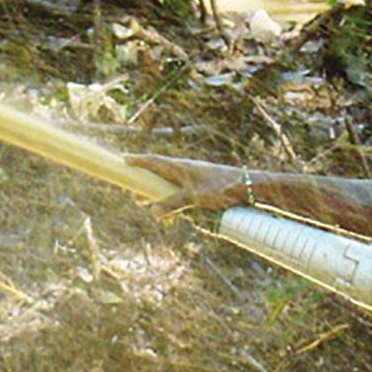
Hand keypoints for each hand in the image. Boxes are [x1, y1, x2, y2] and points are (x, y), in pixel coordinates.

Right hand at [124, 154, 248, 216]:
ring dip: (154, 191)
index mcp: (181, 168)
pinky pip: (178, 190)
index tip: (124, 160)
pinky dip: (168, 196)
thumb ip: (174, 203)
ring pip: (168, 183)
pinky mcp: (202, 185)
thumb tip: (153, 211)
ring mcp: (194, 177)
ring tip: (141, 201)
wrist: (247, 186)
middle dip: (143, 179)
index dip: (139, 161)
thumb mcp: (195, 198)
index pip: (155, 161)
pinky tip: (168, 205)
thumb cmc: (222, 189)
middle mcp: (185, 170)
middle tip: (129, 185)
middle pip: (158, 172)